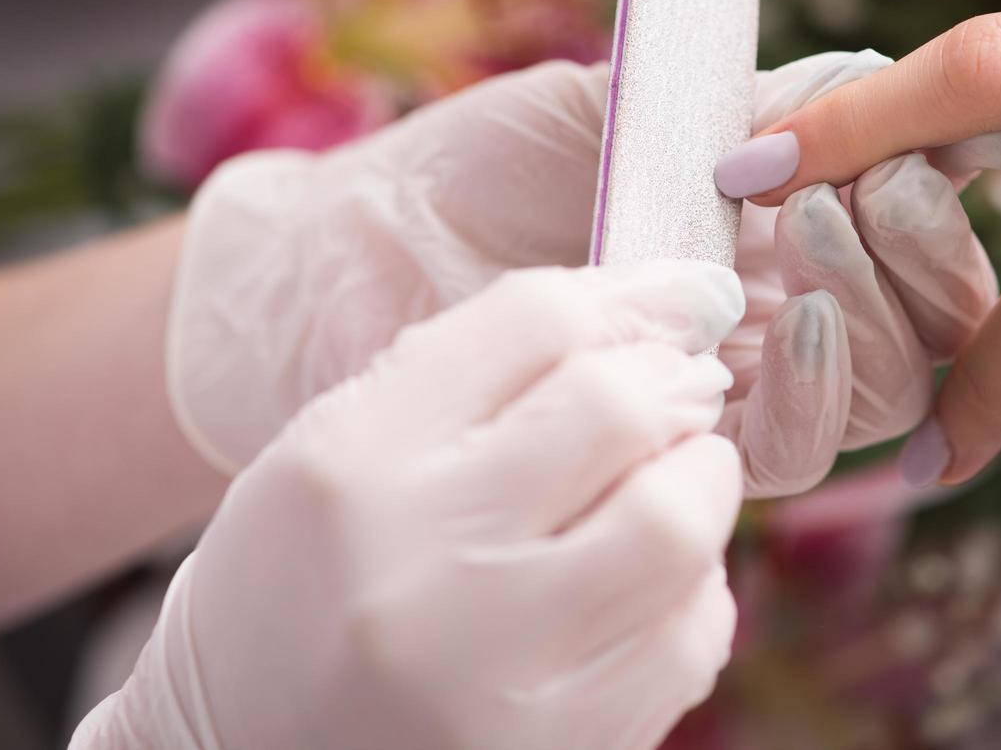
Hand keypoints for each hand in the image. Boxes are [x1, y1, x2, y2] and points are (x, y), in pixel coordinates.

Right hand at [74, 262, 745, 749]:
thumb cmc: (299, 583)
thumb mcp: (338, 450)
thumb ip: (471, 373)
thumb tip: (643, 310)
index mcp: (353, 462)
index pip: (532, 323)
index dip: (627, 295)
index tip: (669, 301)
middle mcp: (424, 561)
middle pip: (616, 407)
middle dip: (674, 381)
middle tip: (681, 389)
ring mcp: (495, 667)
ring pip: (677, 522)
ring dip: (701, 478)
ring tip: (676, 476)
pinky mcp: (557, 744)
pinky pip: (691, 634)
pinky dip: (693, 586)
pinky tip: (649, 579)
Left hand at [170, 53, 1000, 495]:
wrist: (357, 258)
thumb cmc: (473, 165)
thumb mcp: (618, 108)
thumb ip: (749, 103)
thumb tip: (877, 80)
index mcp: (765, 224)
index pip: (908, 230)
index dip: (933, 193)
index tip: (908, 141)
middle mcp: (765, 314)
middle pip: (923, 323)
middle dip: (920, 256)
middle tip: (865, 196)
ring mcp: (728, 386)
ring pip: (883, 391)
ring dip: (881, 315)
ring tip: (817, 240)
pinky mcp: (674, 455)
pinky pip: (797, 453)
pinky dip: (820, 393)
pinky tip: (795, 327)